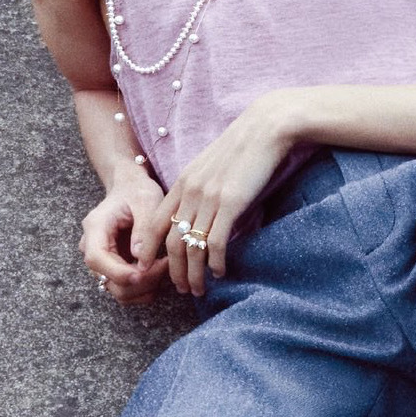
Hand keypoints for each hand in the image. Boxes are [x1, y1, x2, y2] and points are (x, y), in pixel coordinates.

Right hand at [79, 171, 169, 306]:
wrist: (131, 189)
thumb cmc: (138, 191)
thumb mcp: (146, 200)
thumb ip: (143, 226)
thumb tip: (140, 256)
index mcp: (95, 228)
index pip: (97, 259)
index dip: (118, 272)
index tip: (142, 274)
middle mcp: (93, 248)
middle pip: (108, 280)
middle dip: (139, 281)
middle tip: (166, 266)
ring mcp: (103, 262)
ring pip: (118, 290)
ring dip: (145, 288)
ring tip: (167, 268)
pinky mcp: (114, 269)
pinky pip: (127, 289)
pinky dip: (146, 288)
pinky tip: (162, 273)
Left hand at [135, 93, 296, 297]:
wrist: (266, 126)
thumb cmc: (245, 146)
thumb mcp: (213, 166)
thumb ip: (201, 189)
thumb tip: (202, 215)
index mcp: (183, 182)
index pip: (155, 224)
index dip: (149, 250)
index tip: (149, 269)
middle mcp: (191, 192)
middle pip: (172, 242)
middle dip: (173, 271)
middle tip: (180, 289)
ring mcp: (210, 197)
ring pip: (192, 247)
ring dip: (194, 274)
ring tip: (199, 290)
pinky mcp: (232, 202)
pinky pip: (217, 242)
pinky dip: (216, 262)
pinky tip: (221, 272)